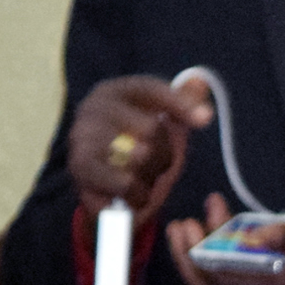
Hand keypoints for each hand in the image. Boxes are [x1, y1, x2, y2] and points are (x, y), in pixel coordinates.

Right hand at [63, 74, 211, 223]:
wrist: (94, 177)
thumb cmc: (129, 140)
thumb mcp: (157, 116)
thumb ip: (183, 100)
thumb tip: (202, 99)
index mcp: (111, 91)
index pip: (152, 90)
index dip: (181, 104)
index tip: (203, 119)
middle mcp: (91, 110)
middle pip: (151, 129)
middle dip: (165, 153)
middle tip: (160, 164)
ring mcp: (82, 139)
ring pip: (140, 159)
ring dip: (152, 176)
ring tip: (144, 179)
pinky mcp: (80, 170)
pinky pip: (126, 184)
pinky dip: (138, 194)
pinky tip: (134, 194)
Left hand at [162, 194, 284, 284]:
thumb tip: (254, 236)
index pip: (219, 283)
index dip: (194, 257)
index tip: (185, 224)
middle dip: (191, 258)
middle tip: (182, 223)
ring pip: (227, 284)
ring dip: (209, 252)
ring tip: (202, 215)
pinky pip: (243, 278)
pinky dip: (229, 253)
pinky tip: (231, 224)